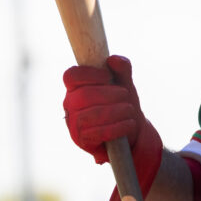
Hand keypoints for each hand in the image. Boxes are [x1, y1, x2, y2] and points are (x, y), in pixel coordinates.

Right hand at [62, 55, 163, 193]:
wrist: (130, 132)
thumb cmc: (122, 104)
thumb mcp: (125, 84)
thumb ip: (122, 70)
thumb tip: (113, 59)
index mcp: (76, 88)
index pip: (70, 76)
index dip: (89, 74)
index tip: (108, 77)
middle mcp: (70, 105)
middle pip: (83, 95)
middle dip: (109, 94)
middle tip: (126, 94)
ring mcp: (74, 124)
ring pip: (91, 115)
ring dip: (115, 111)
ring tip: (130, 110)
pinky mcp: (82, 141)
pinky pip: (97, 133)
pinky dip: (117, 127)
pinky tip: (130, 123)